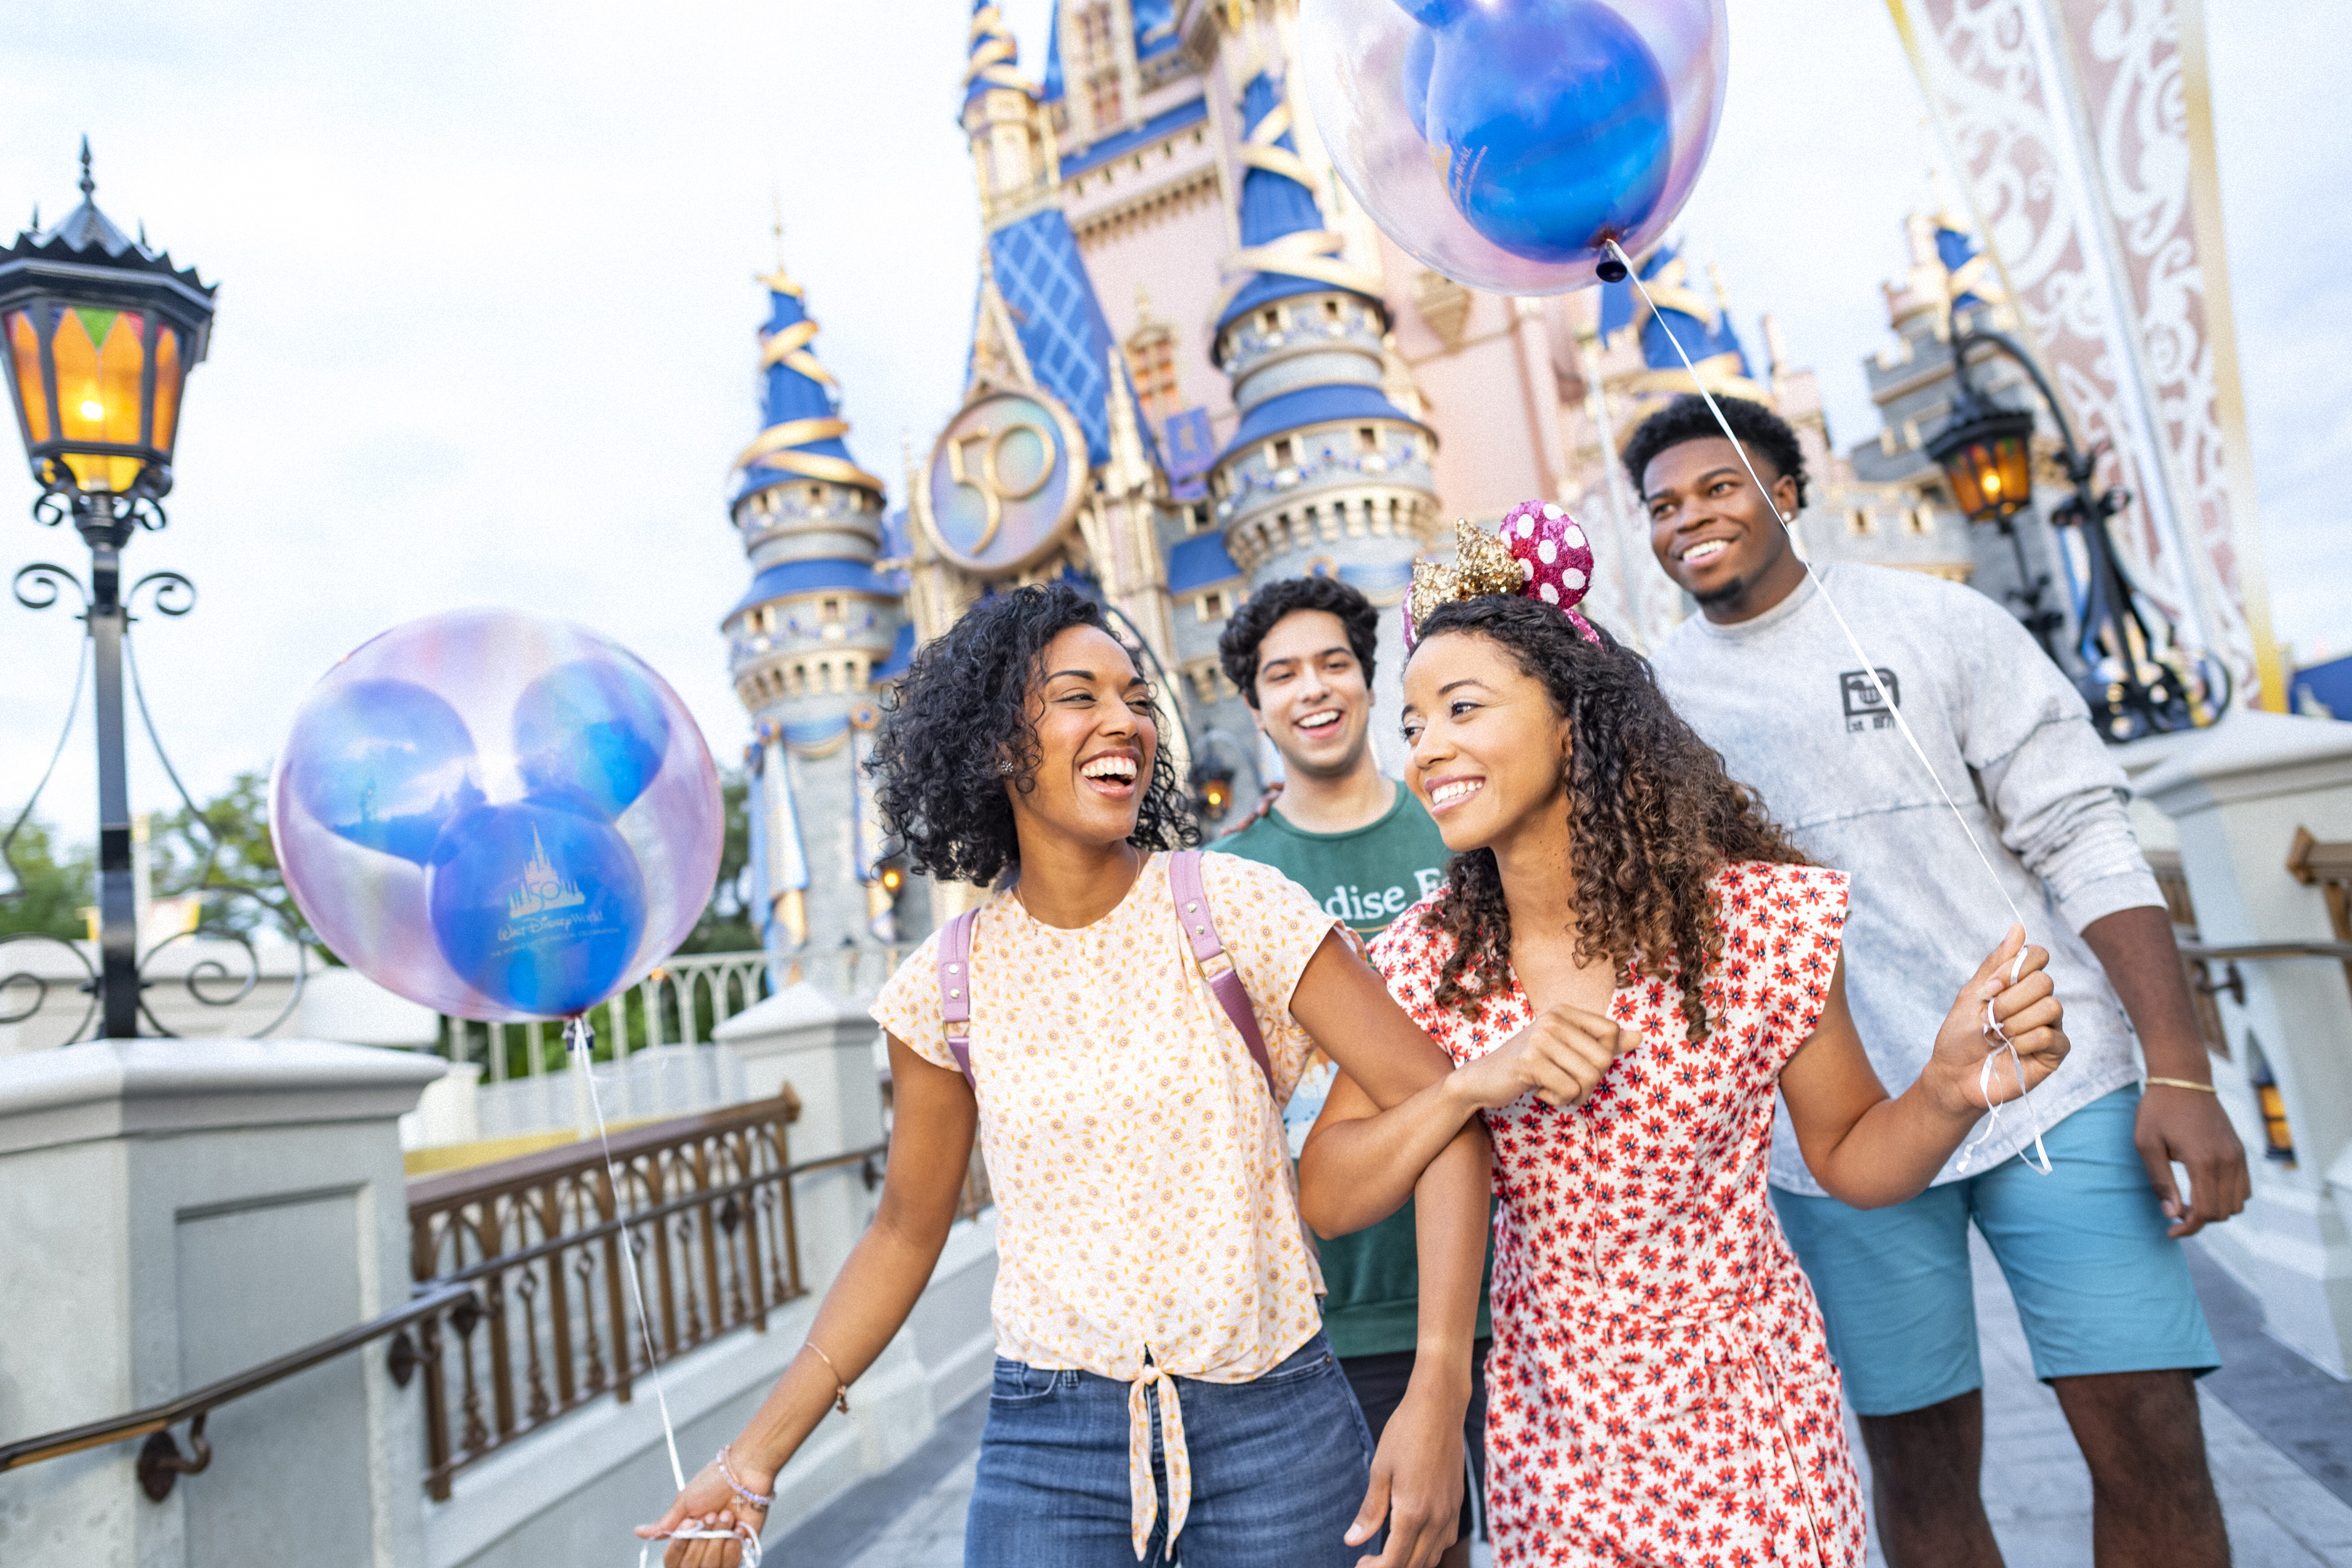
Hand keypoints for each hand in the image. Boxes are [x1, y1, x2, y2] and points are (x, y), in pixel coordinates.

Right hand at [635, 1458, 769, 1567]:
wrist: (746, 1471)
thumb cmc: (715, 1481)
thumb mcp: (684, 1502)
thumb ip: (665, 1524)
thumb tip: (638, 1532)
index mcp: (689, 1535)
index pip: (677, 1557)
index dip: (682, 1543)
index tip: (691, 1522)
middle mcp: (705, 1544)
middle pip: (694, 1564)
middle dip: (703, 1538)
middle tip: (711, 1514)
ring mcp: (723, 1547)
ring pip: (713, 1565)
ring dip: (719, 1538)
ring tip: (726, 1515)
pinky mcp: (743, 1547)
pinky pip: (733, 1562)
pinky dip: (734, 1543)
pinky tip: (739, 1524)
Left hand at [1344, 1378, 1466, 1566]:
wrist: (1440, 1407)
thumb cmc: (1405, 1433)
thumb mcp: (1380, 1470)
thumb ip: (1370, 1511)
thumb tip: (1352, 1541)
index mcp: (1413, 1512)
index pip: (1395, 1561)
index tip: (1360, 1564)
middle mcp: (1437, 1518)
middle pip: (1416, 1565)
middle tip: (1369, 1561)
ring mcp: (1451, 1511)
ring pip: (1434, 1556)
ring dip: (1412, 1562)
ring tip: (1389, 1552)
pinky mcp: (1458, 1502)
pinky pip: (1447, 1539)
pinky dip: (1430, 1548)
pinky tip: (1414, 1537)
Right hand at [1451, 1003, 1630, 1111]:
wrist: (1483, 1079)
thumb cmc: (1529, 1066)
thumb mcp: (1565, 1050)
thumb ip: (1602, 1044)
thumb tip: (1639, 1036)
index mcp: (1563, 1011)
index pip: (1611, 1031)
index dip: (1603, 1057)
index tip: (1578, 1063)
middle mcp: (1552, 1019)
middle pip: (1603, 1058)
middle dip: (1590, 1082)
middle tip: (1567, 1084)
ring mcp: (1540, 1038)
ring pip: (1589, 1077)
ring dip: (1576, 1094)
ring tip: (1554, 1088)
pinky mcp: (1529, 1062)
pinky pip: (1569, 1090)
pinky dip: (1560, 1099)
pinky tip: (1540, 1092)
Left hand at [1924, 926, 2068, 1117]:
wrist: (1954, 1074)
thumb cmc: (1960, 1034)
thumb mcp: (1972, 993)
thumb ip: (1996, 963)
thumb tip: (2018, 926)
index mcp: (2021, 983)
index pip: (2038, 955)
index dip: (2014, 969)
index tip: (1989, 988)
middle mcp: (2040, 1001)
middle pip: (2044, 981)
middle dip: (2010, 1000)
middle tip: (1990, 1018)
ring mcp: (2051, 1026)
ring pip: (2051, 1007)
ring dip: (2015, 1022)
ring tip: (1998, 1036)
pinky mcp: (2055, 1052)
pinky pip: (2050, 1036)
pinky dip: (2024, 1041)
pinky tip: (2011, 1050)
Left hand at [2134, 1082, 2249, 1236]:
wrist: (2182, 1080)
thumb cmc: (2158, 1110)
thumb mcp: (2147, 1145)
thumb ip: (2161, 1182)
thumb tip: (2172, 1214)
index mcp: (2204, 1162)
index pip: (2206, 1211)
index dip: (2189, 1228)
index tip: (2171, 1231)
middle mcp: (2228, 1162)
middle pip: (2224, 1212)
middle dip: (2200, 1220)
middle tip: (2175, 1213)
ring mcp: (2237, 1156)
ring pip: (2238, 1203)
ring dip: (2216, 1210)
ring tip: (2189, 1201)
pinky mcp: (2240, 1151)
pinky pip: (2244, 1187)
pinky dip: (2228, 1197)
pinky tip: (2204, 1189)